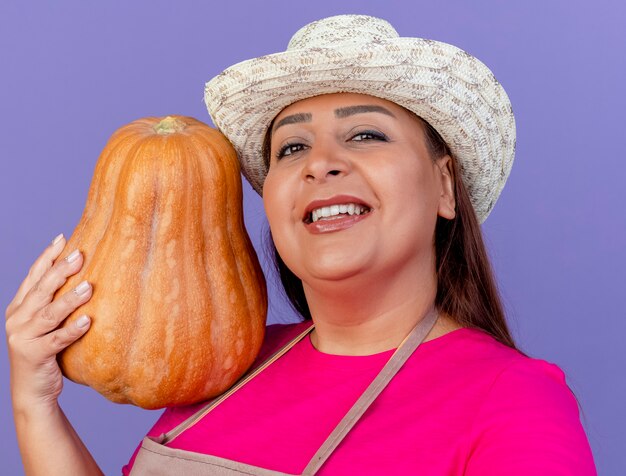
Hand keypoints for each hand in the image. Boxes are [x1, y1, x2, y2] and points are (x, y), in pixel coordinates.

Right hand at [5, 234, 92, 411]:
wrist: (33, 392)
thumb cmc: (46, 353)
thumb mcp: (47, 325)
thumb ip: (56, 303)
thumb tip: (87, 276)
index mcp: (19, 307)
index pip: (33, 276)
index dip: (47, 257)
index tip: (63, 238)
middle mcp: (17, 319)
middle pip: (41, 290)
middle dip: (59, 271)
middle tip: (80, 255)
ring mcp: (23, 338)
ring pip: (48, 314)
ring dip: (69, 299)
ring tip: (88, 287)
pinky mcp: (34, 356)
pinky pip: (56, 340)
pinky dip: (72, 330)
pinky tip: (88, 321)